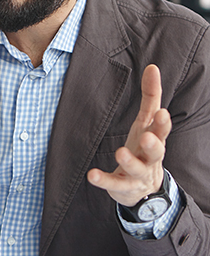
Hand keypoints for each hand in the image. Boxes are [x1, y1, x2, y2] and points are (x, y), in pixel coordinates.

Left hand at [87, 64, 170, 205]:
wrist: (144, 188)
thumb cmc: (144, 147)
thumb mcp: (146, 122)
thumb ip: (151, 96)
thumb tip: (152, 67)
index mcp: (155, 139)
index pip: (162, 131)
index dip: (163, 123)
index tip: (162, 113)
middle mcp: (150, 158)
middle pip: (157, 152)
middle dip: (153, 144)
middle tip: (147, 137)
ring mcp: (137, 174)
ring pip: (136, 169)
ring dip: (129, 161)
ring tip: (120, 152)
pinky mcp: (122, 186)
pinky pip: (113, 184)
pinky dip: (104, 180)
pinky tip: (92, 175)